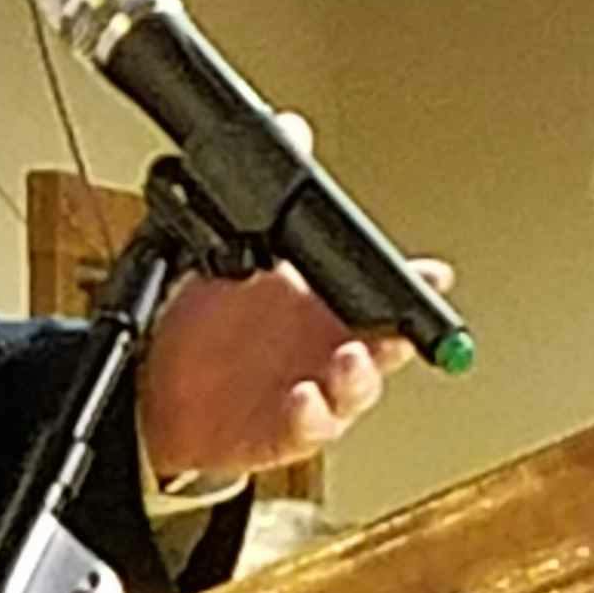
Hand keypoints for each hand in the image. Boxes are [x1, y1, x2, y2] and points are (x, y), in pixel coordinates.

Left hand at [135, 251, 454, 485]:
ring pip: (356, 391)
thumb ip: (273, 234)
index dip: (416, 285)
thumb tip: (290, 160)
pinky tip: (302, 397)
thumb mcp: (240, 268)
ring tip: (348, 359)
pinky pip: (309, 427)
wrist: (161, 386)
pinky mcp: (288, 432)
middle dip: (398, 338)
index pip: (385, 293)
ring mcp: (316, 394)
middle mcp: (330, 352)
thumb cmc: (211, 326)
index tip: (432, 275)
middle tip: (395, 327)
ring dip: (359, 378)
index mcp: (329, 308)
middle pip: (386, 347)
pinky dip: (311, 415)